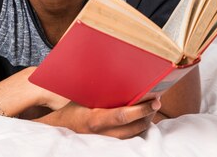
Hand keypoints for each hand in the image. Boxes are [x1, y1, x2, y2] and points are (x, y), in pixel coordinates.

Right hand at [36, 98, 160, 138]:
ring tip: (151, 108)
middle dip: (148, 114)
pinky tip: (142, 117)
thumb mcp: (80, 97)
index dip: (140, 109)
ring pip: (135, 134)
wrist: (60, 127)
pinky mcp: (110, 144)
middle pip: (134, 127)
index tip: (154, 100)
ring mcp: (107, 141)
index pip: (122, 116)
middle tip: (156, 101)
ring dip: (146, 121)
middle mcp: (102, 133)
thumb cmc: (71, 109)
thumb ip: (97, 91)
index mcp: (94, 120)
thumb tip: (114, 73)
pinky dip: (138, 127)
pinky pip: (130, 137)